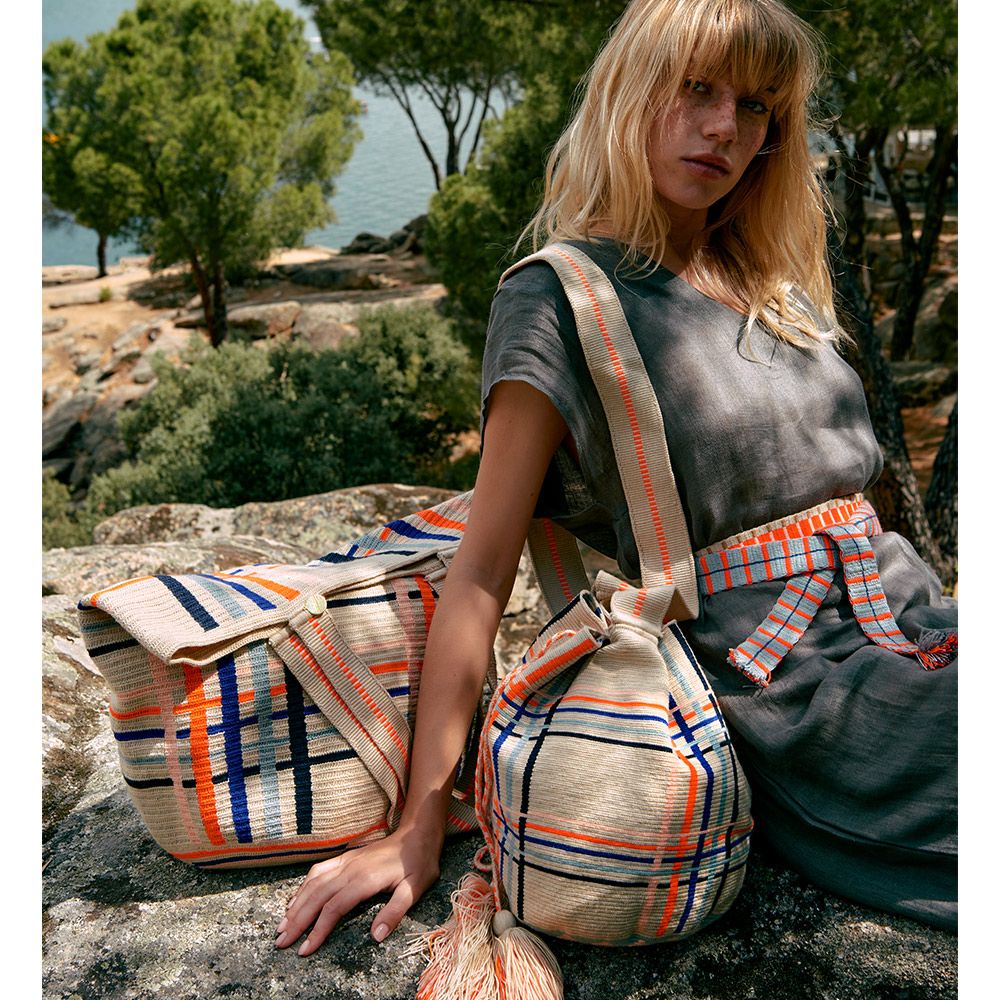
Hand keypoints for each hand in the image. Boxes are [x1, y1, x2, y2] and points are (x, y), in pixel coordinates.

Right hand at [274, 825, 442, 955]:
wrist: (418, 834)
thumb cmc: (418, 864)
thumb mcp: (415, 889)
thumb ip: (395, 912)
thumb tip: (376, 936)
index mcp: (365, 880)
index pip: (334, 908)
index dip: (317, 930)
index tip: (305, 949)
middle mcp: (350, 869)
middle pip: (317, 896)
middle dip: (297, 920)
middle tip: (280, 942)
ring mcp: (346, 861)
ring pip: (314, 883)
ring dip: (296, 904)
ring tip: (281, 925)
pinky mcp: (346, 857)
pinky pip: (319, 871)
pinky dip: (303, 886)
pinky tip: (295, 898)